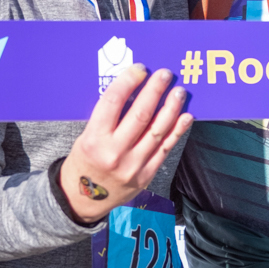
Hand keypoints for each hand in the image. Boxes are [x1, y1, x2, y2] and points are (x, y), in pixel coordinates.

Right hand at [56, 64, 191, 224]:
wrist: (83, 199)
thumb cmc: (86, 160)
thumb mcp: (87, 136)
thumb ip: (109, 117)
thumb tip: (135, 90)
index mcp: (94, 139)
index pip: (113, 102)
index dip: (129, 82)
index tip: (140, 69)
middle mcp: (114, 152)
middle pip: (140, 115)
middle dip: (155, 91)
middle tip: (165, 75)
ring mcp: (133, 166)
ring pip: (157, 131)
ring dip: (171, 108)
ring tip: (179, 92)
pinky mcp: (146, 175)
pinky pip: (165, 148)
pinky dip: (177, 131)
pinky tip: (185, 116)